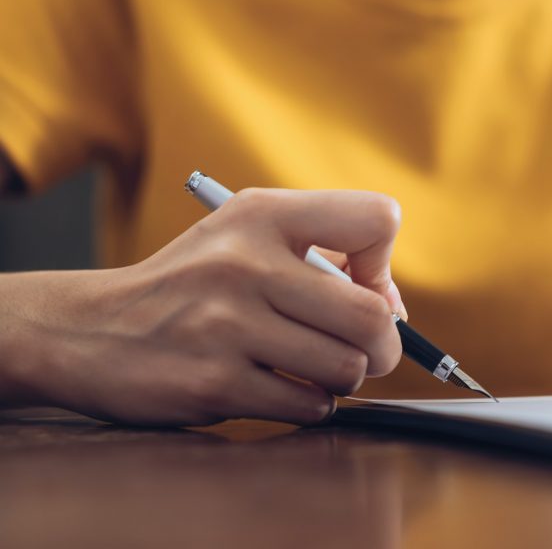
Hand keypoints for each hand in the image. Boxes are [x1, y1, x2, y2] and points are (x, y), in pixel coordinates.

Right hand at [0, 188, 405, 424]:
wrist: (88, 330)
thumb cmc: (192, 286)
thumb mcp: (246, 237)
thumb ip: (326, 255)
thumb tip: (395, 310)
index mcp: (262, 214)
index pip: (377, 221)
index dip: (383, 266)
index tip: (360, 288)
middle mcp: (246, 263)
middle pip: (374, 316)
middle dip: (384, 346)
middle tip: (365, 352)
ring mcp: (228, 325)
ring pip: (346, 368)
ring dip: (342, 379)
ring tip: (310, 369)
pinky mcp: (214, 382)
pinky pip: (308, 405)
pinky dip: (309, 405)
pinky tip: (279, 388)